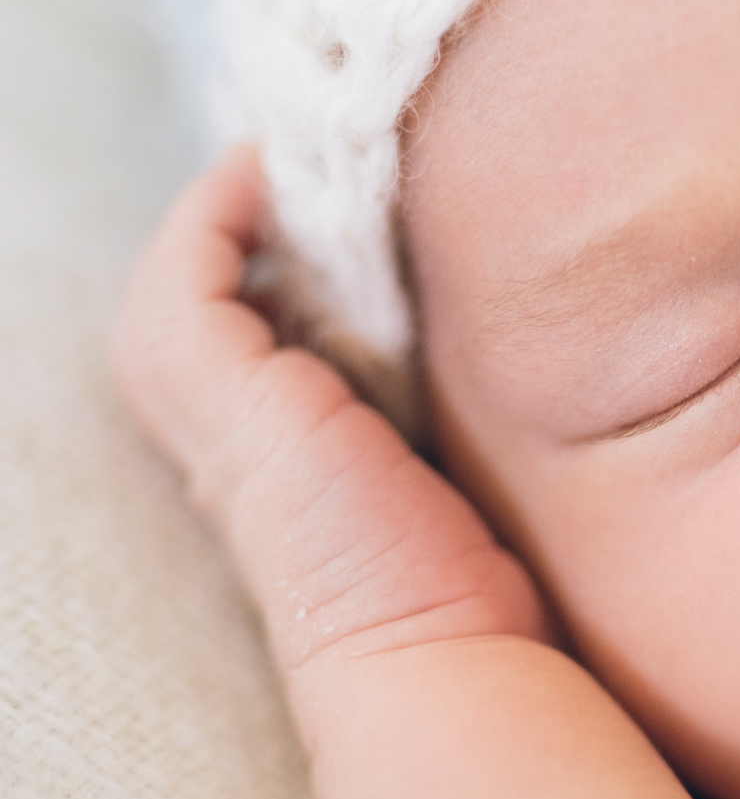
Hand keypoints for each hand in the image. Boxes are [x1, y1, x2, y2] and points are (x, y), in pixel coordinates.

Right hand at [113, 146, 548, 725]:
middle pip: (193, 310)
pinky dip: (215, 214)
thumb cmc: (461, 580)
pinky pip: (190, 279)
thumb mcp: (446, 473)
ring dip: (224, 212)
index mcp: (274, 462)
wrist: (434, 646)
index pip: (248, 345)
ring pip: (175, 289)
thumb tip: (505, 345)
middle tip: (299, 160)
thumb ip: (440, 411)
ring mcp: (219, 419)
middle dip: (236, 230)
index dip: (278, 268)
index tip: (341, 209)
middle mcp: (229, 441)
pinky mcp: (230, 400)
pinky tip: (262, 167)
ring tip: (283, 151)